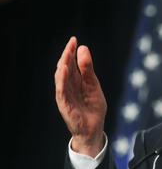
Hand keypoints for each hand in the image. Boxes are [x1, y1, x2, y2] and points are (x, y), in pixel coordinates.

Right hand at [55, 37, 106, 156]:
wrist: (94, 128)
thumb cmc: (93, 107)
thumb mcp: (93, 85)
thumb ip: (88, 69)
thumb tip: (83, 49)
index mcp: (75, 80)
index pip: (70, 63)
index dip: (71, 51)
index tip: (74, 40)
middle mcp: (67, 86)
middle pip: (64, 68)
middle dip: (67, 55)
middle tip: (71, 44)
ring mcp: (65, 95)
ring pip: (60, 78)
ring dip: (63, 66)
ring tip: (66, 55)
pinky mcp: (65, 105)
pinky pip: (62, 91)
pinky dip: (62, 81)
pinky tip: (63, 71)